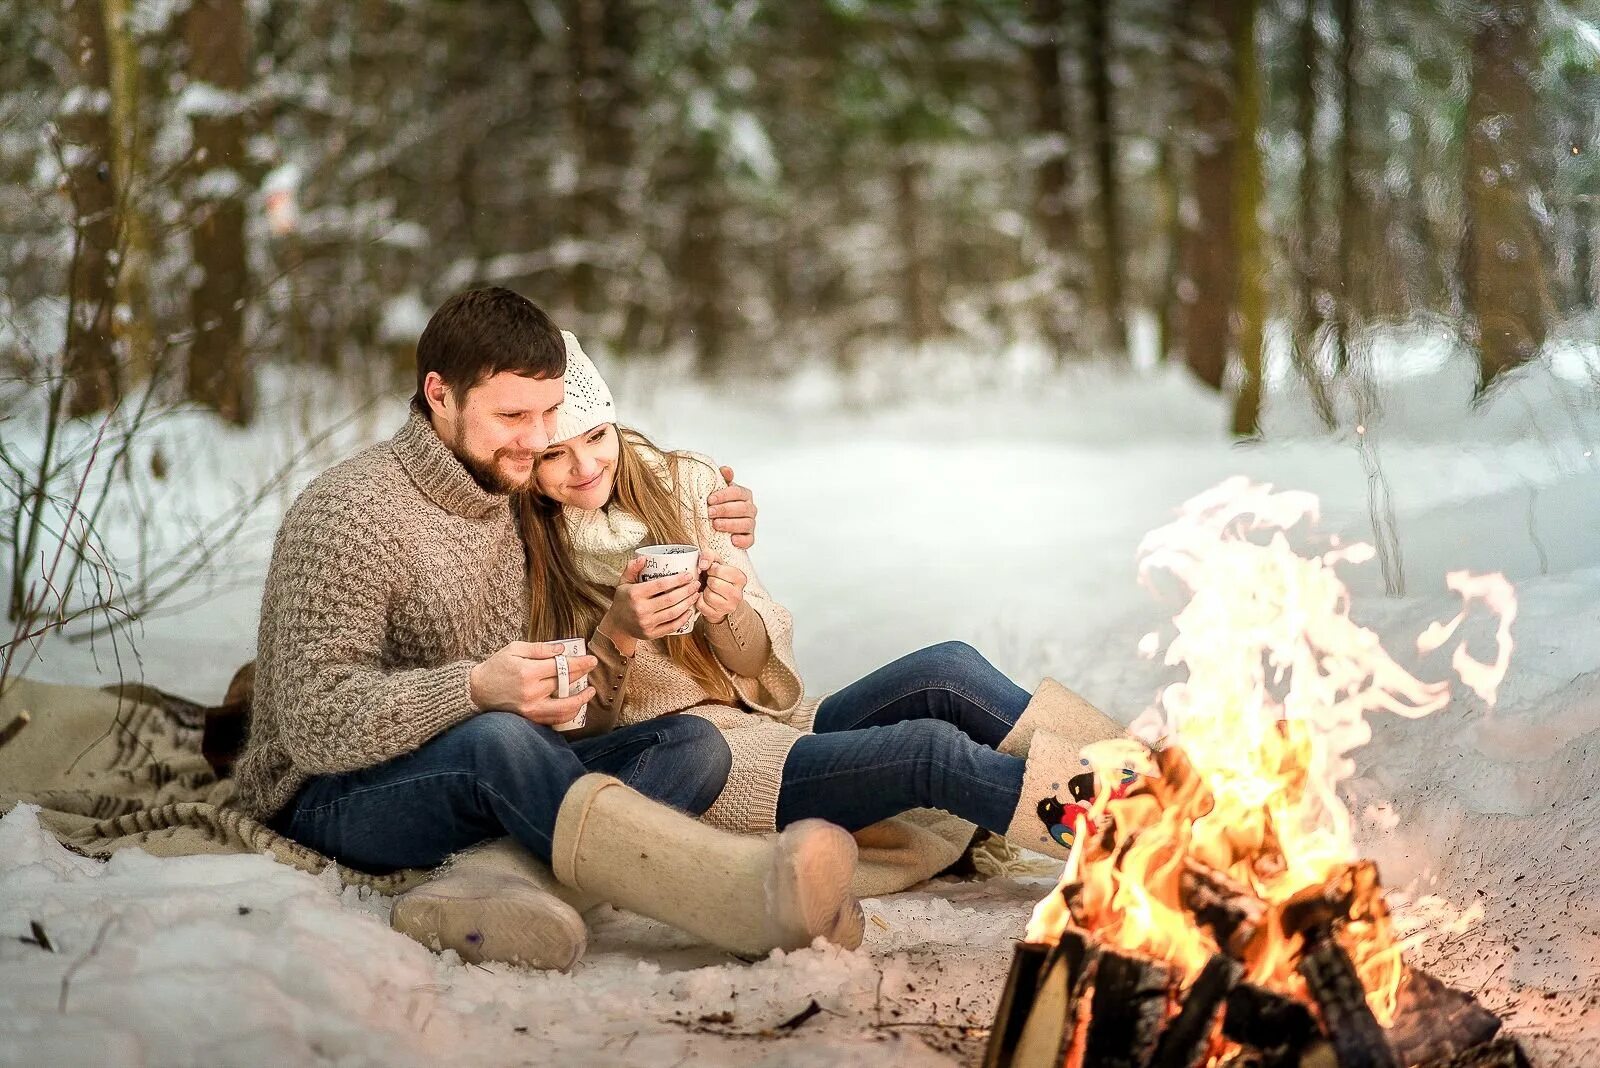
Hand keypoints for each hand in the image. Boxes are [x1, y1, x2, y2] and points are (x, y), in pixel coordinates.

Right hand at [470, 641, 596, 724]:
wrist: (476, 690)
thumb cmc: (496, 667)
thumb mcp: (514, 649)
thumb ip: (539, 648)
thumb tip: (562, 649)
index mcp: (527, 672)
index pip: (561, 667)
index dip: (580, 663)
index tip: (592, 660)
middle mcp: (531, 692)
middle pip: (565, 684)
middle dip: (582, 675)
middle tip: (591, 668)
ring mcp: (530, 708)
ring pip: (564, 708)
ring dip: (580, 700)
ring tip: (589, 692)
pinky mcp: (529, 718)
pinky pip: (554, 719)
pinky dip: (568, 713)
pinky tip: (575, 706)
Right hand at [602, 557, 700, 642]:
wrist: (617, 625)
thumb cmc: (623, 600)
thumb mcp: (623, 582)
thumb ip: (632, 569)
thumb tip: (643, 558)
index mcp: (634, 594)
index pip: (660, 585)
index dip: (677, 579)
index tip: (688, 575)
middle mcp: (641, 609)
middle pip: (670, 599)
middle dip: (687, 591)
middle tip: (696, 584)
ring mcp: (647, 623)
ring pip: (673, 613)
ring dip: (688, 603)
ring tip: (695, 595)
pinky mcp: (651, 634)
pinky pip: (672, 626)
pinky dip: (683, 619)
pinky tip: (689, 611)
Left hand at [696, 556, 747, 624]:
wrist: (720, 597)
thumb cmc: (718, 578)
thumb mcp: (716, 562)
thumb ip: (708, 555)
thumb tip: (703, 564)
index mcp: (740, 578)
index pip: (718, 570)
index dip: (711, 569)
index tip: (712, 571)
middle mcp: (738, 594)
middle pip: (714, 583)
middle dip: (708, 581)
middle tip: (710, 581)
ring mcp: (729, 606)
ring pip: (708, 595)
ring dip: (704, 591)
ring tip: (708, 589)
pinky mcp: (718, 614)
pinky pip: (702, 605)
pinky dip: (699, 600)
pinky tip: (704, 597)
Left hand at [707, 465, 755, 549]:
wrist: (716, 525)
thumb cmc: (717, 505)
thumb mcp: (718, 490)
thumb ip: (722, 479)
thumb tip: (726, 470)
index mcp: (744, 494)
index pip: (737, 492)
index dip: (724, 495)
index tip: (710, 499)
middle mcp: (750, 508)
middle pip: (742, 508)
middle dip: (724, 510)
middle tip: (709, 512)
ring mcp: (750, 523)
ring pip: (746, 524)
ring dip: (730, 524)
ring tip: (716, 525)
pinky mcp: (749, 538)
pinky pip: (749, 540)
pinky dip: (742, 540)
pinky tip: (732, 540)